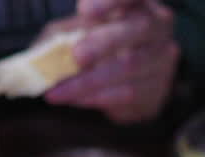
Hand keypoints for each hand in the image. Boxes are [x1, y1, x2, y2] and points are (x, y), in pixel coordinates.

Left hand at [42, 0, 178, 124]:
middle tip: (77, 56)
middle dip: (104, 42)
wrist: (123, 82)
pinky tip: (75, 99)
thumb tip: (42, 57)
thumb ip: (62, 36)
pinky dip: (97, 97)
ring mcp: (163, 60)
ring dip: (90, 80)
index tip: (84, 11)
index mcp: (138, 3)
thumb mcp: (76, 33)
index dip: (111, 0)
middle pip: (138, 28)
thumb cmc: (96, 46)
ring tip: (58, 91)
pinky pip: (128, 94)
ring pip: (130, 66)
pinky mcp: (157, 90)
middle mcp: (158, 27)